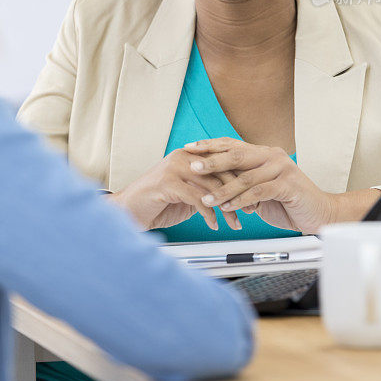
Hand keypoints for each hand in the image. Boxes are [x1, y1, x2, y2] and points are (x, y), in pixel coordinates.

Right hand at [110, 149, 241, 231]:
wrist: (128, 211)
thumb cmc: (158, 203)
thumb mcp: (187, 193)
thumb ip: (206, 188)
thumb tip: (234, 194)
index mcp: (189, 155)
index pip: (222, 163)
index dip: (240, 181)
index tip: (253, 198)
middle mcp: (183, 157)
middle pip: (220, 173)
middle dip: (238, 194)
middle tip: (250, 211)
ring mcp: (174, 168)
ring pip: (210, 187)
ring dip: (226, 208)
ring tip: (234, 223)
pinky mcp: (167, 183)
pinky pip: (196, 198)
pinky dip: (209, 213)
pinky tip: (214, 225)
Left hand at [184, 137, 335, 233]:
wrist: (320, 213)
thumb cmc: (288, 202)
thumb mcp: (260, 190)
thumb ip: (241, 183)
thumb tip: (213, 182)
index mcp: (263, 153)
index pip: (232, 145)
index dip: (210, 146)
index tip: (190, 149)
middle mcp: (272, 155)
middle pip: (236, 154)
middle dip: (211, 161)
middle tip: (193, 166)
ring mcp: (281, 168)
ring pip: (245, 176)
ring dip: (223, 189)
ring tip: (207, 198)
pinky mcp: (288, 185)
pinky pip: (258, 192)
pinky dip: (241, 200)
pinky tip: (228, 207)